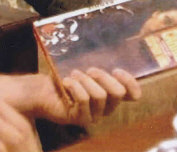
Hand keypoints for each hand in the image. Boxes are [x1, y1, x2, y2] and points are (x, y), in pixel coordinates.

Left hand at [11, 68, 140, 127]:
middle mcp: (105, 108)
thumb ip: (101, 68)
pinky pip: (84, 100)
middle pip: (117, 93)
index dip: (130, 83)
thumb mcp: (85, 70)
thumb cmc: (66, 77)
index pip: (133, 95)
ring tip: (74, 75)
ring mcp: (93, 116)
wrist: (43, 90)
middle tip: (89, 70)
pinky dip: (75, 87)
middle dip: (103, 76)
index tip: (117, 70)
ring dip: (86, 80)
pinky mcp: (79, 119)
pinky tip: (67, 82)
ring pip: (100, 95)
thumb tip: (115, 57)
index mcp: (111, 95)